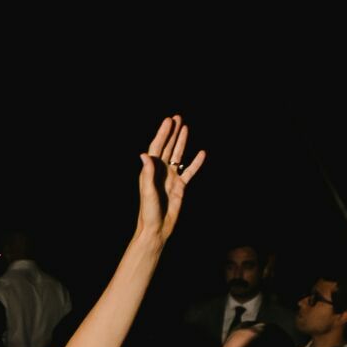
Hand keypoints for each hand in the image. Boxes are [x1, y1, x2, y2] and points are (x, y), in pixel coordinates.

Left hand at [133, 115, 206, 244]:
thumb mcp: (147, 191)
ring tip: (186, 127)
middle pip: (167, 147)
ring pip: (177, 156)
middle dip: (172, 133)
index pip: (157, 147)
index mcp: (151, 171)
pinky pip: (189, 171)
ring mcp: (171, 178)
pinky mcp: (180, 187)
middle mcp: (160, 172)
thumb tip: (144, 154)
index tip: (168, 120)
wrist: (157, 228)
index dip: (162, 133)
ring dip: (181, 142)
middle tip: (177, 118)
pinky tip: (202, 153)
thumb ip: (147, 173)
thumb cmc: (149, 211)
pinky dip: (196, 163)